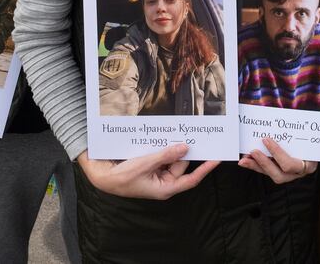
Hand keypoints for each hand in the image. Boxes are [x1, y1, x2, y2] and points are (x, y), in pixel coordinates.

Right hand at [77, 143, 218, 199]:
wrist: (102, 176)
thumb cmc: (122, 177)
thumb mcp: (145, 164)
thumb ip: (165, 155)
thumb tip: (184, 147)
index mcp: (166, 188)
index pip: (191, 179)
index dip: (205, 169)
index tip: (217, 159)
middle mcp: (164, 182)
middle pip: (181, 164)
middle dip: (185, 150)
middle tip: (194, 134)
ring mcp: (157, 174)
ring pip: (171, 158)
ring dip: (172, 146)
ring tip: (175, 132)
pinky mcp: (151, 166)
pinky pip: (162, 155)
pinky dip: (163, 146)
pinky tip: (163, 136)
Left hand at [239, 136, 316, 183]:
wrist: (315, 143)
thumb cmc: (310, 136)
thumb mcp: (306, 133)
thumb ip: (294, 129)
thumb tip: (278, 115)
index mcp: (309, 165)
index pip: (290, 165)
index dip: (276, 154)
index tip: (266, 139)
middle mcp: (298, 173)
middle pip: (279, 176)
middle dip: (264, 163)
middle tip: (253, 151)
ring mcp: (289, 175)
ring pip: (271, 175)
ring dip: (256, 166)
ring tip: (244, 159)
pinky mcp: (280, 173)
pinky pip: (267, 172)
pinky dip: (256, 166)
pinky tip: (247, 159)